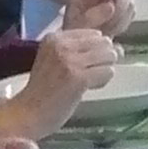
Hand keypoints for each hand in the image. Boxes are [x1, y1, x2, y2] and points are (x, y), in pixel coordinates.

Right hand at [0, 27, 118, 137]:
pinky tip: (87, 88)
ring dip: (104, 70)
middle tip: (87, 75)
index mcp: (54, 37)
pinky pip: (108, 72)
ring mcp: (70, 61)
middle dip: (103, 59)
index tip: (82, 66)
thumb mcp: (57, 60)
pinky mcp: (78, 78)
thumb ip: (83, 50)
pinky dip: (102, 81)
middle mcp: (61, 45)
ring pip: (109, 55)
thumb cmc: (44, 92)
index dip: (95, 51)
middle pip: (104, 42)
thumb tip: (119, 47)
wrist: (28, 115)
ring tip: (87, 82)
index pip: (93, 33)